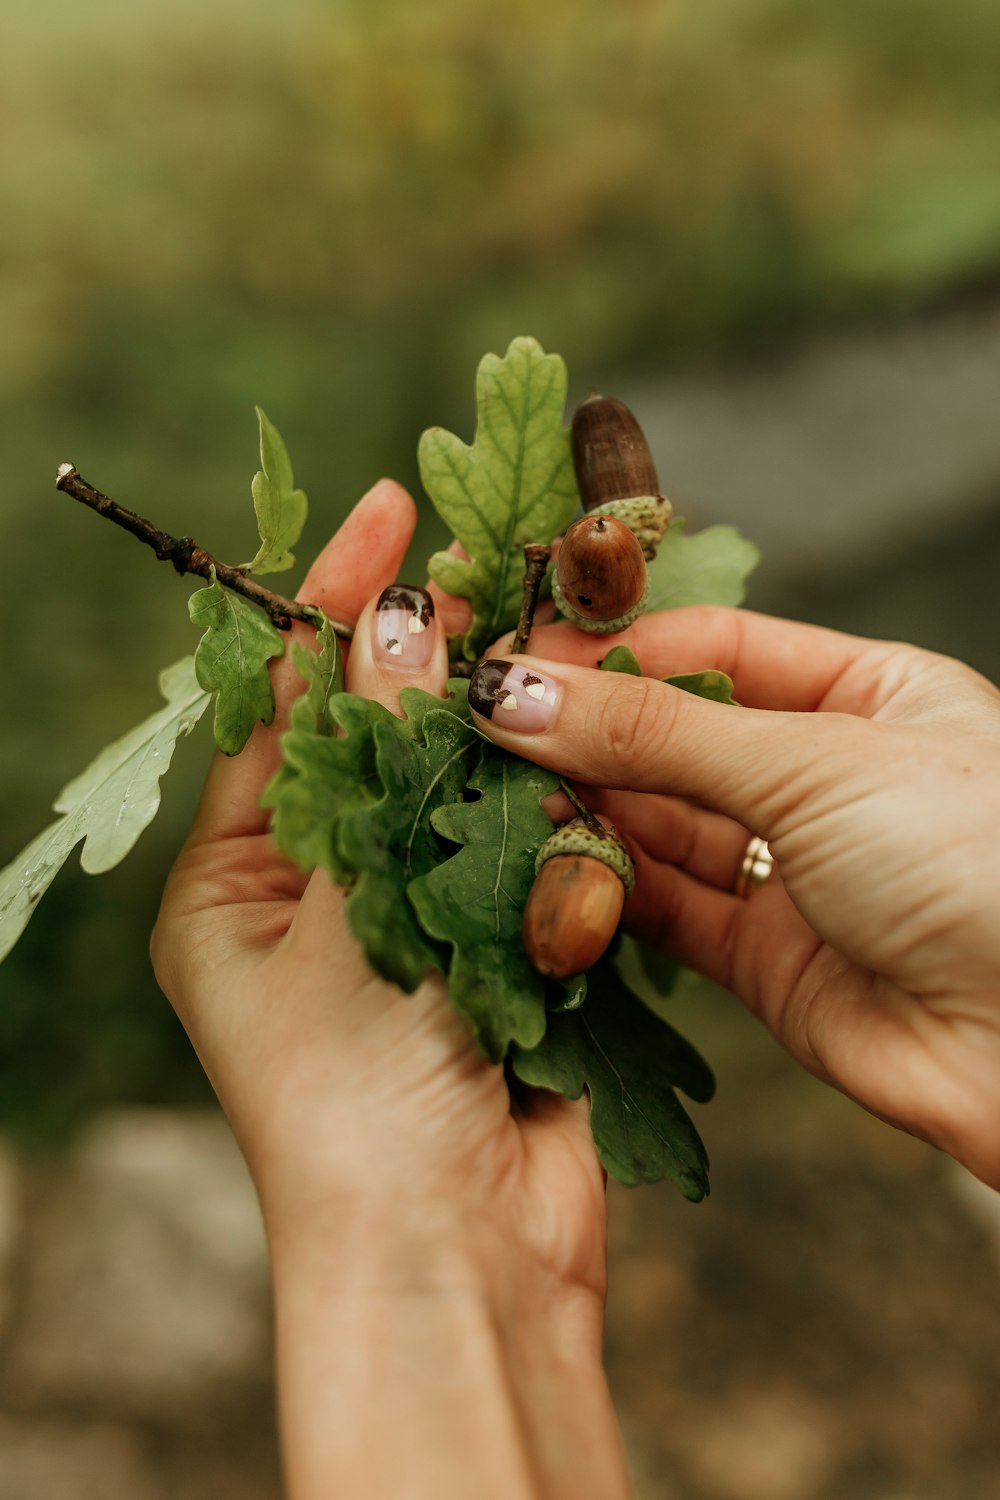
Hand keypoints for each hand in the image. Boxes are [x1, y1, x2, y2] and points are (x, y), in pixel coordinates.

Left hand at [151, 482, 628, 1499]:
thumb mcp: (340, 910)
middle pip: (381, 731)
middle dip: (432, 649)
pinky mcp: (506, 946)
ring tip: (547, 630)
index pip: (283, 706)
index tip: (392, 511)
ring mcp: (422, 916)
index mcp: (240, 880)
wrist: (457, 1255)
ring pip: (467, 779)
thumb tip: (391, 620)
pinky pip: (532, 841)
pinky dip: (556, 795)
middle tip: (488, 558)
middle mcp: (324, 890)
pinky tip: (583, 738)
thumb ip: (374, 763)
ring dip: (503, 719)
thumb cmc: (356, 1100)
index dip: (332, 604)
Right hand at [468, 607, 999, 1191]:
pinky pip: (663, 911)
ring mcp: (795, 870)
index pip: (714, 649)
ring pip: (660, 826)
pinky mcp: (765, 960)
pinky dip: (601, 890)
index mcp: (870, 693)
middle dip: (585, 731)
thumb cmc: (979, 860)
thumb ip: (657, 735)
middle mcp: (827, 776)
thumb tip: (520, 694)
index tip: (520, 657)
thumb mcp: (815, 762)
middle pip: (677, 738)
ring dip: (583, 809)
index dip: (616, 648)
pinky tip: (544, 864)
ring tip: (498, 792)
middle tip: (485, 725)